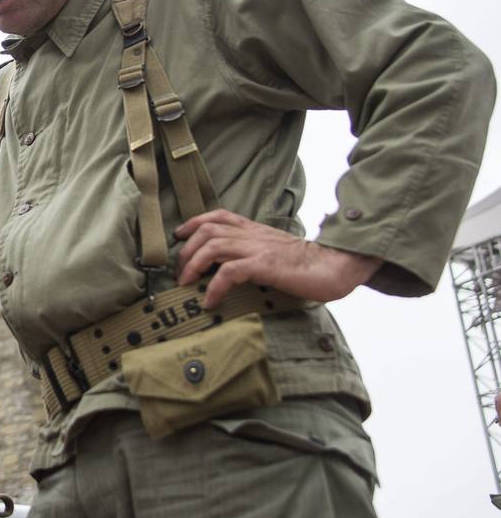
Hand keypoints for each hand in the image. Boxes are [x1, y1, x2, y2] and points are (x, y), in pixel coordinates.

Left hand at [175, 209, 380, 309]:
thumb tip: (234, 268)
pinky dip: (213, 286)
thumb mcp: (277, 252)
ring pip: (213, 246)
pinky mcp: (265, 265)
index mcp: (256, 230)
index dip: (194, 223)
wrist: (338, 266)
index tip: (179, 236)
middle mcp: (253, 235)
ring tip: (185, 284)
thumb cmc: (309, 265)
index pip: (219, 216)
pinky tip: (209, 301)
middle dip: (186, 249)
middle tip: (180, 271)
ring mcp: (258, 248)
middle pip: (208, 230)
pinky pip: (229, 271)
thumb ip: (256, 253)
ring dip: (192, 265)